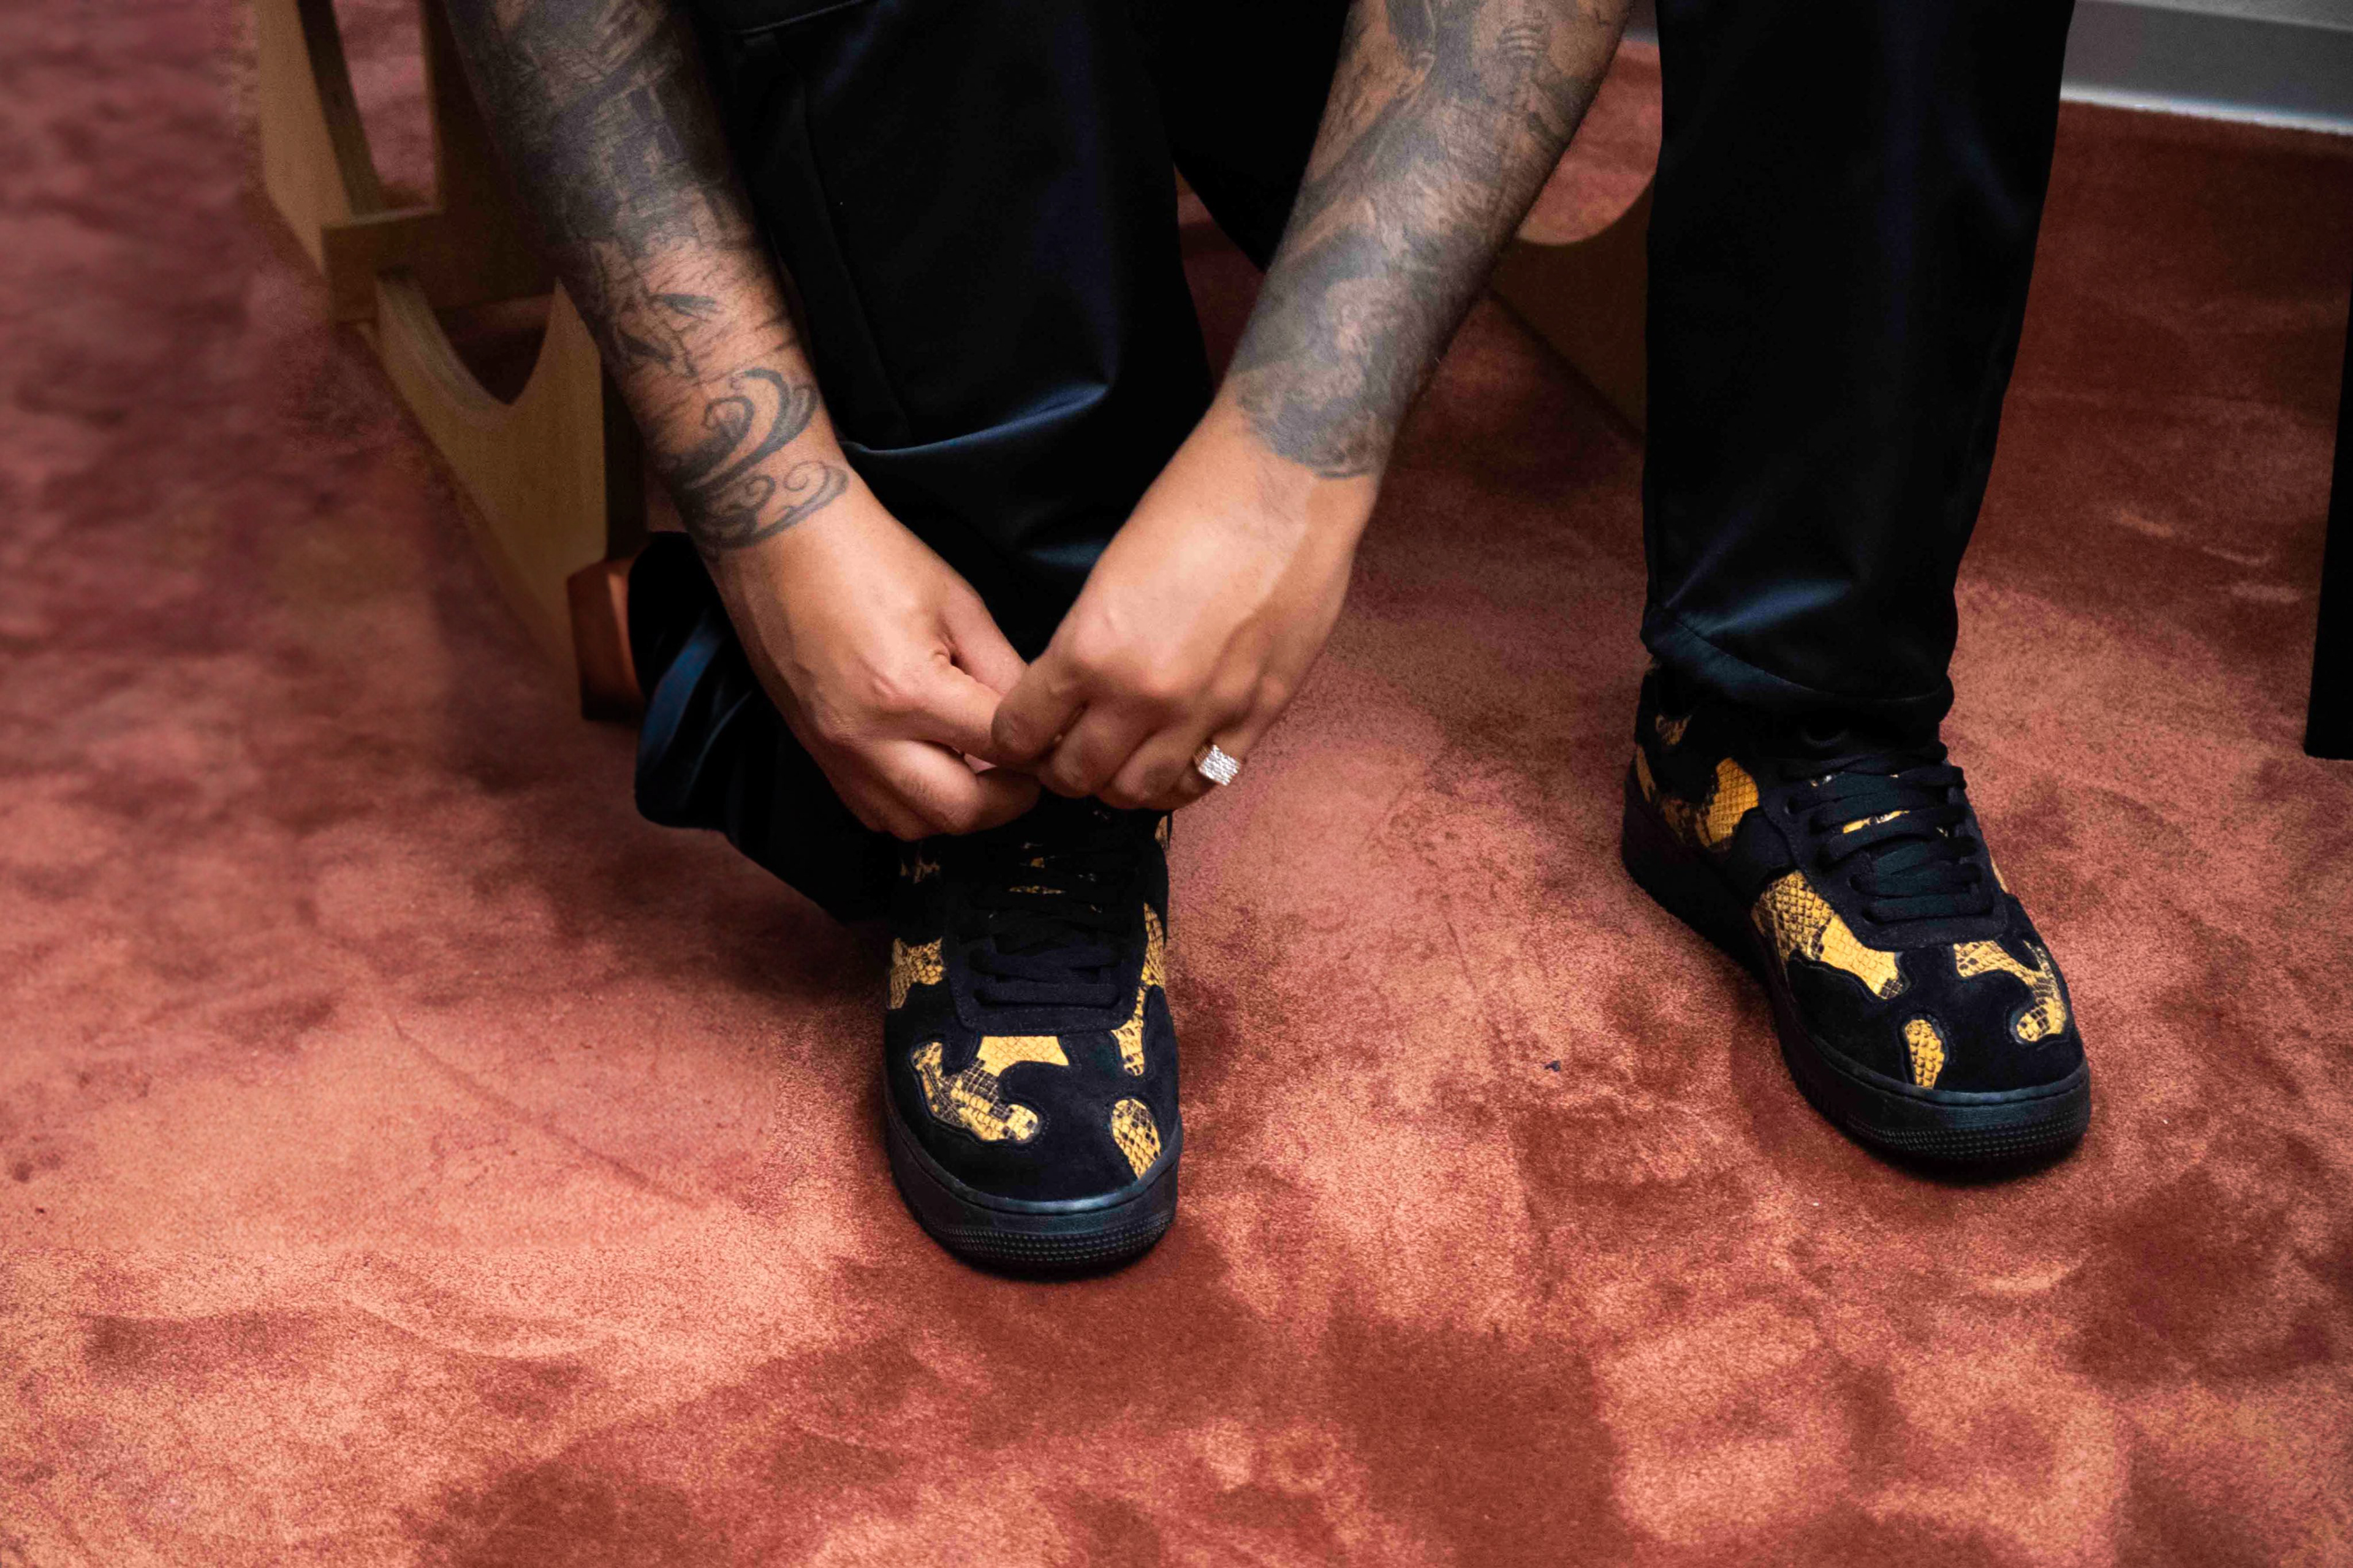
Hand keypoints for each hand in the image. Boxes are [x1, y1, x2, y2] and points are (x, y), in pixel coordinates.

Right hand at [705, 483, 1039, 838]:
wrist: (777, 542)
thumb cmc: (868, 558)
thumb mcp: (958, 604)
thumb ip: (1002, 671)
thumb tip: (1037, 718)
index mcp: (909, 691)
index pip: (1000, 750)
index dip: (1041, 752)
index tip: (1056, 745)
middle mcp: (866, 736)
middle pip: (959, 812)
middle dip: (1008, 799)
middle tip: (1027, 771)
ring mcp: (835, 751)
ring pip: (913, 825)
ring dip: (958, 809)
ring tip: (980, 770)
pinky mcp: (816, 753)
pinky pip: (873, 811)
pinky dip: (912, 806)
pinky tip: (931, 769)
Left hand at [990, 408, 1374, 810]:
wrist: (1285, 484)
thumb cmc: (1192, 506)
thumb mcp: (1106, 574)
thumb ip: (1084, 644)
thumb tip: (1069, 693)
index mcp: (1090, 652)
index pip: (1022, 733)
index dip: (1014, 738)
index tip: (1023, 730)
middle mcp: (1143, 696)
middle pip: (1077, 777)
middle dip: (1061, 768)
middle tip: (1067, 748)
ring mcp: (1205, 712)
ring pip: (1139, 793)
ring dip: (1118, 783)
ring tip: (1120, 758)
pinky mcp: (1259, 713)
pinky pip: (1207, 780)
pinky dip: (1180, 780)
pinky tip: (1173, 759)